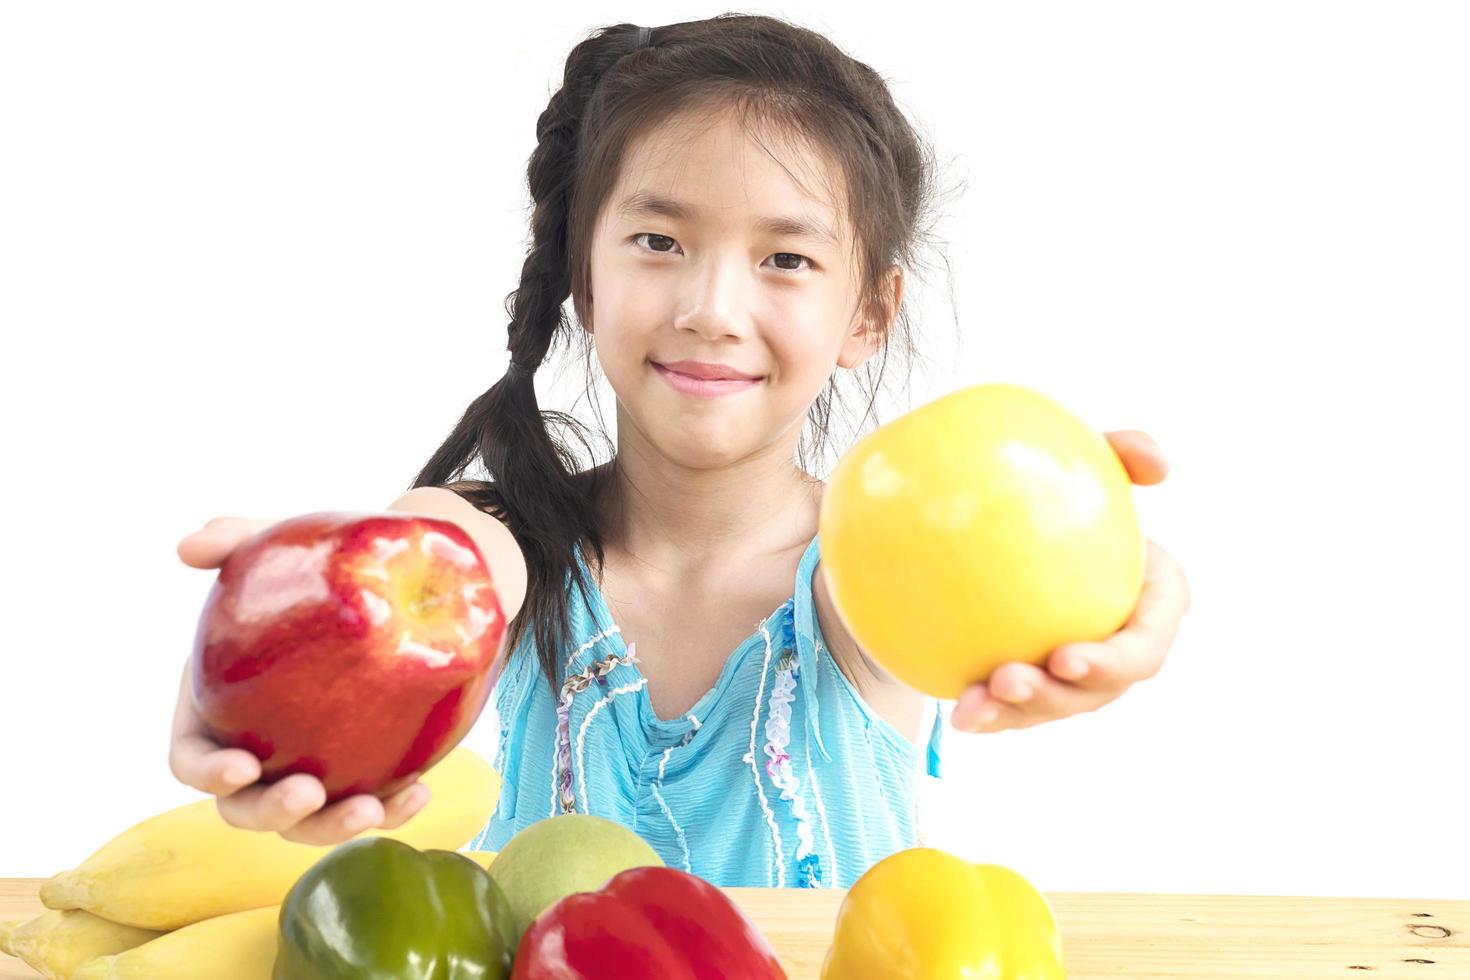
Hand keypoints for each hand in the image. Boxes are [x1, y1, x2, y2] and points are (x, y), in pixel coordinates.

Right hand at [169, 516, 431, 844]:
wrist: (401, 572)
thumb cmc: (323, 561)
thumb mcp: (278, 542)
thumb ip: (233, 540)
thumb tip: (189, 547)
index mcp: (219, 705)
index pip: (191, 755)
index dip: (206, 771)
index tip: (241, 766)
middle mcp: (261, 745)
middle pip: (244, 805)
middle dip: (270, 812)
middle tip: (308, 794)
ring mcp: (314, 764)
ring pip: (308, 821)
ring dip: (332, 827)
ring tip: (371, 809)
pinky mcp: (366, 769)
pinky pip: (374, 804)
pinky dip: (393, 810)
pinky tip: (420, 793)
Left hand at [950, 430, 1191, 732]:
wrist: (1002, 522)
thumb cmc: (1061, 486)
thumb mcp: (1086, 459)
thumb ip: (1124, 451)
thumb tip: (1156, 463)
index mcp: (1151, 599)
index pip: (1147, 641)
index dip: (1117, 660)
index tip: (1065, 657)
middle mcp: (1121, 645)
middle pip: (1101, 688)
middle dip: (1059, 696)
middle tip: (1008, 680)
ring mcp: (1081, 675)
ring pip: (1055, 706)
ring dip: (1018, 712)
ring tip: (974, 703)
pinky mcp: (1039, 687)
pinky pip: (1014, 708)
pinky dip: (989, 712)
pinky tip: (959, 712)